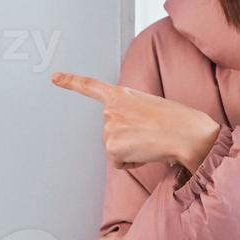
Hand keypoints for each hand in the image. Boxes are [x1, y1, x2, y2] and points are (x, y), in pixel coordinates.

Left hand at [50, 71, 220, 172]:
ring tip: (150, 140)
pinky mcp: (111, 147)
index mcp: (120, 94)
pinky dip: (132, 162)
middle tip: (149, 132)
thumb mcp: (147, 106)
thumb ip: (127, 112)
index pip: (90, 86)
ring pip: (114, 149)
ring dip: (131, 151)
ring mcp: (109, 128)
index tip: (54, 77)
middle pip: (110, 132)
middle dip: (128, 137)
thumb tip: (122, 134)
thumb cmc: (174, 120)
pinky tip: (146, 151)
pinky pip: (119, 163)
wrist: (185, 132)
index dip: (70, 81)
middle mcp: (110, 109)